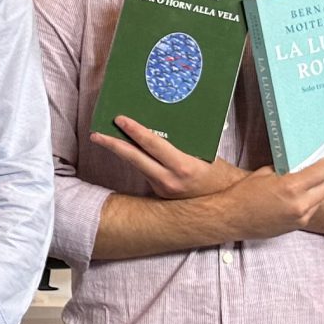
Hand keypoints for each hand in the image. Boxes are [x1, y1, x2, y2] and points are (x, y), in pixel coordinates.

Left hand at [91, 118, 250, 198]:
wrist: (227, 204)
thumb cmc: (218, 173)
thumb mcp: (204, 153)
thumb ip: (183, 142)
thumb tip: (159, 124)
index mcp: (183, 167)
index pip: (153, 145)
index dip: (135, 131)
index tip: (120, 119)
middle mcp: (169, 181)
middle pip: (134, 159)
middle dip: (113, 144)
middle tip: (97, 133)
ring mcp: (162, 189)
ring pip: (137, 165)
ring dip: (120, 151)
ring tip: (104, 138)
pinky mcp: (159, 194)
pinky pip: (145, 172)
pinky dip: (136, 160)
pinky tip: (126, 149)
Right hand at [220, 155, 323, 241]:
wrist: (232, 218)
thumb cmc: (243, 194)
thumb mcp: (265, 174)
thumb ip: (286, 170)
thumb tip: (300, 166)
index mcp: (291, 186)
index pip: (322, 172)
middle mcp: (300, 203)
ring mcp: (300, 217)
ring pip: (322, 199)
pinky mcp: (297, 226)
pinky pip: (313, 210)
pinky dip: (315, 200)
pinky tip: (313, 194)